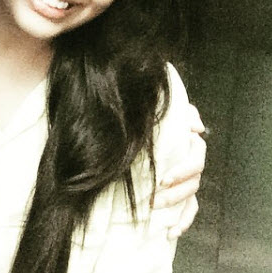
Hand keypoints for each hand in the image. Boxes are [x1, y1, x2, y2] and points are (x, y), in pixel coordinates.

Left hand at [153, 104, 205, 238]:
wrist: (144, 125)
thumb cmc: (159, 116)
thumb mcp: (169, 110)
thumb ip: (185, 114)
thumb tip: (197, 128)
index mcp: (192, 145)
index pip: (195, 161)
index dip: (182, 171)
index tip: (163, 179)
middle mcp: (193, 165)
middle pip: (192, 183)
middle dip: (173, 193)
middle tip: (154, 199)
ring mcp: (188, 180)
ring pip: (189, 197)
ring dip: (174, 206)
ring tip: (155, 209)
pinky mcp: (181, 192)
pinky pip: (189, 210)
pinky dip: (182, 222)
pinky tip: (171, 232)